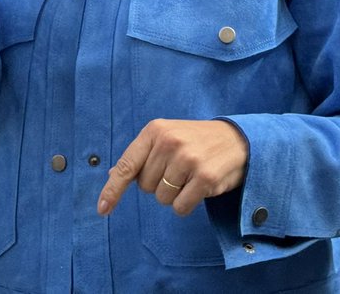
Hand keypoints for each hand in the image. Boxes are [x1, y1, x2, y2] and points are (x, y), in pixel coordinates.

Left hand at [97, 119, 248, 217]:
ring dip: (175, 195)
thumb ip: (141, 156)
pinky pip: (180, 207)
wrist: (237, 140)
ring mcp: (188, 159)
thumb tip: (115, 175)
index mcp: (155, 130)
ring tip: (190, 175)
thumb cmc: (196, 141)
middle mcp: (169, 142)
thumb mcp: (166, 137)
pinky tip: (199, 186)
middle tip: (178, 169)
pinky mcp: (205, 177)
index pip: (127, 165)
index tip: (102, 209)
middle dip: (159, 185)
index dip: (113, 190)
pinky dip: (187, 203)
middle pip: (146, 187)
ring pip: (163, 199)